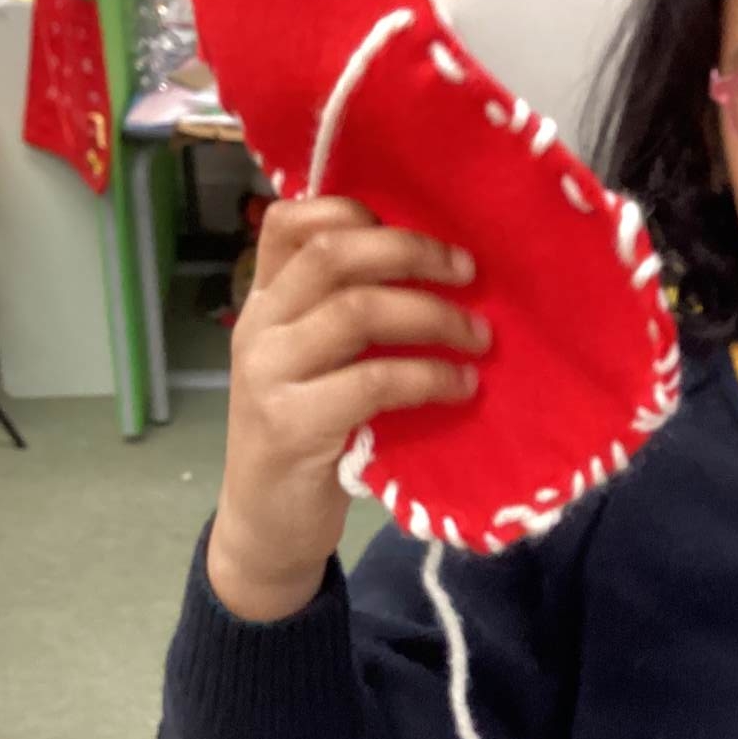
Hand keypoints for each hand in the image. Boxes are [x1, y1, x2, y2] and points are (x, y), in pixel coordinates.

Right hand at [208, 198, 488, 621]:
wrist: (267, 527)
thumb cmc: (310, 438)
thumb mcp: (317, 365)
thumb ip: (346, 316)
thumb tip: (437, 269)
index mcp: (263, 302)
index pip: (290, 222)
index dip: (356, 211)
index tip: (423, 233)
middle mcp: (258, 327)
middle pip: (333, 255)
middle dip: (412, 253)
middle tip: (469, 272)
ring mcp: (268, 375)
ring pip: (356, 311)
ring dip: (433, 318)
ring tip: (479, 338)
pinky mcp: (292, 425)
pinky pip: (373, 380)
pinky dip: (429, 378)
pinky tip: (462, 387)